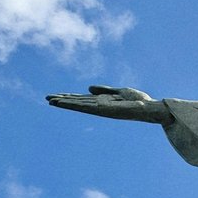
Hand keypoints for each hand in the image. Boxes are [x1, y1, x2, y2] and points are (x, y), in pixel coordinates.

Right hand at [46, 85, 172, 123]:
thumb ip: (105, 90)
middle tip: (47, 98)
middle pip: (77, 102)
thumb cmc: (139, 100)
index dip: (70, 97)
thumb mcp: (120, 91)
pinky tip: (65, 102)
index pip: (83, 99)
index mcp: (103, 101)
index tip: (56, 96)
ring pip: (78, 105)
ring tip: (50, 100)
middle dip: (63, 100)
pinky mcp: (103, 109)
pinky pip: (86, 106)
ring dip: (64, 103)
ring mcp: (100, 108)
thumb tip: (88, 88)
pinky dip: (74, 104)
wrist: (150, 108)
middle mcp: (100, 106)